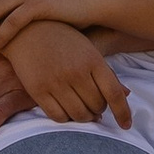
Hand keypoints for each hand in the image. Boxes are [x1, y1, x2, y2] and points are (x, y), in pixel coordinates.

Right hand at [3, 19, 133, 128]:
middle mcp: (75, 72)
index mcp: (92, 59)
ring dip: (84, 117)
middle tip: (95, 106)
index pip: (114, 93)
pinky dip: (66, 118)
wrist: (26, 29)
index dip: (123, 113)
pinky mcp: (37, 90)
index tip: (126, 125)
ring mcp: (56, 82)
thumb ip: (106, 73)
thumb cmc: (62, 39)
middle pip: (97, 106)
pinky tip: (67, 110)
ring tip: (82, 110)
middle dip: (99, 110)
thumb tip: (127, 94)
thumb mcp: (88, 49)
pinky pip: (57, 116)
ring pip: (79, 114)